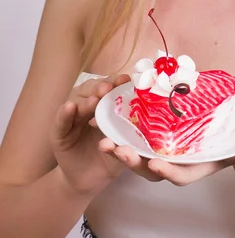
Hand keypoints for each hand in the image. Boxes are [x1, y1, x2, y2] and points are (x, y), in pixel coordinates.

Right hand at [50, 74, 130, 195]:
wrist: (91, 180)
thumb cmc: (111, 156)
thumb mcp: (124, 142)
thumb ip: (130, 131)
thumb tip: (150, 119)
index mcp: (103, 104)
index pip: (108, 87)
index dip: (116, 82)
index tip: (126, 79)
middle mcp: (86, 106)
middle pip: (91, 90)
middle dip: (100, 87)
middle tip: (108, 88)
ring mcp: (71, 118)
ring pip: (76, 102)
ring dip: (86, 100)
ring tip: (95, 100)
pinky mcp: (58, 133)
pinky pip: (60, 121)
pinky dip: (65, 113)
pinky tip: (70, 107)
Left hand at [98, 128, 234, 185]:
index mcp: (203, 165)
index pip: (182, 174)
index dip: (168, 172)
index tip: (154, 166)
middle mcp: (184, 159)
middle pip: (156, 167)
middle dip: (135, 162)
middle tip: (116, 151)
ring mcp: (175, 147)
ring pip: (146, 153)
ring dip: (125, 148)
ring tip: (105, 141)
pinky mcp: (170, 132)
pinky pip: (148, 135)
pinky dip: (131, 131)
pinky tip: (115, 120)